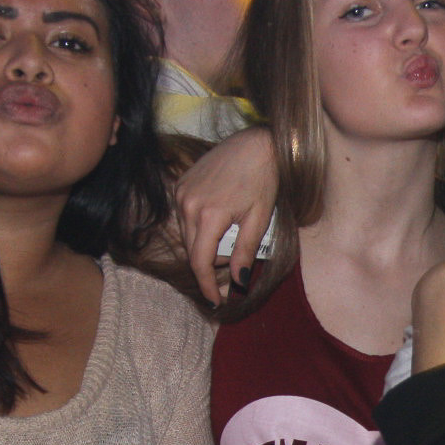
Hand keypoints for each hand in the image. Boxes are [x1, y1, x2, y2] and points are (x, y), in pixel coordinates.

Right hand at [175, 128, 277, 303]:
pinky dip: (201, 229)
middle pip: (192, 251)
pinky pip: (186, 218)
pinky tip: (220, 225)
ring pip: (188, 236)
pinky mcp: (181, 185)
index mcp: (208, 215)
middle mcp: (188, 204)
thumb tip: (239, 281)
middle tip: (231, 272)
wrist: (256, 144)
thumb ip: (245, 252)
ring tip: (230, 243)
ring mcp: (181, 193)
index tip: (216, 300)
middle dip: (211, 266)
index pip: (200, 261)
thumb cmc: (263, 179)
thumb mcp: (260, 219)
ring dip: (206, 247)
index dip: (207, 285)